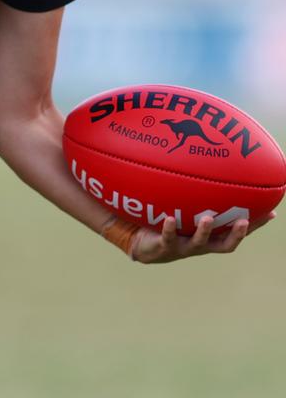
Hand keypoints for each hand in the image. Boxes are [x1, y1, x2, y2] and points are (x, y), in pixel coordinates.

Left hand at [130, 211, 274, 263]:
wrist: (146, 246)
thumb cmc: (173, 225)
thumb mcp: (187, 211)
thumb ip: (199, 197)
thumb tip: (209, 171)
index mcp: (212, 236)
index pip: (238, 231)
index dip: (256, 225)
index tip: (271, 213)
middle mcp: (202, 244)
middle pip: (226, 244)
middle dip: (236, 234)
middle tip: (244, 220)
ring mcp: (185, 247)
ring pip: (199, 242)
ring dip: (204, 231)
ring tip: (207, 219)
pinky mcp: (166, 246)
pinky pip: (168, 237)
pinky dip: (170, 228)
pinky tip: (170, 218)